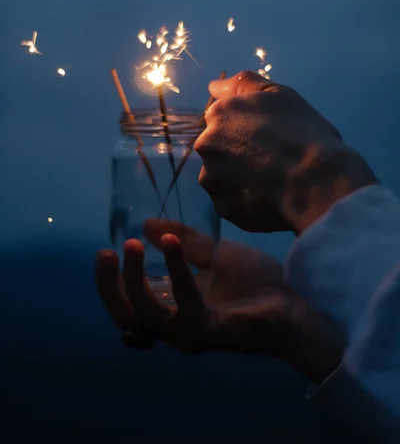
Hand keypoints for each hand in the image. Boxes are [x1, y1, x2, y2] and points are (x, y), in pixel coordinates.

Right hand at [96, 221, 344, 384]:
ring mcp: (190, 332)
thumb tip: (146, 224)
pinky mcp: (208, 332)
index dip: (111, 281)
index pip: (129, 302)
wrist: (294, 302)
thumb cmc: (255, 282)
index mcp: (173, 307)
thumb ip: (185, 242)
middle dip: (110, 286)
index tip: (106, 249)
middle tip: (106, 253)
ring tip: (132, 245)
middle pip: (125, 316)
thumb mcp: (215, 252)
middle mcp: (175, 324)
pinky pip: (184, 303)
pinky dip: (176, 270)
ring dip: (134, 280)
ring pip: (145, 314)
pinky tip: (172, 241)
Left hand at [194, 71, 376, 233]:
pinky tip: (269, 198)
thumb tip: (215, 86)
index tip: (269, 137)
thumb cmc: (303, 133)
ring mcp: (213, 180)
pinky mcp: (223, 209)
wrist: (317, 182)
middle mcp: (207, 146)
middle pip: (219, 149)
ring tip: (271, 182)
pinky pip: (232, 203)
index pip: (224, 120)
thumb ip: (243, 85)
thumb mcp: (279, 95)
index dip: (247, 129)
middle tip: (272, 160)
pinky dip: (246, 202)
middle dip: (239, 154)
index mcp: (218, 115)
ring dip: (239, 179)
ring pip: (222, 178)